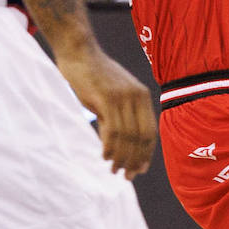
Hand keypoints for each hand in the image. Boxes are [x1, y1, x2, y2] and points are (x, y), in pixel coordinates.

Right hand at [56, 46, 157, 177]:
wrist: (79, 52)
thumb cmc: (93, 76)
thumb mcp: (111, 97)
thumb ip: (117, 118)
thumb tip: (118, 148)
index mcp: (142, 96)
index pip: (150, 132)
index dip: (146, 154)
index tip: (140, 170)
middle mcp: (137, 96)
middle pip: (142, 137)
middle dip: (135, 160)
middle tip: (126, 176)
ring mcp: (123, 96)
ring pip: (128, 136)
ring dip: (122, 157)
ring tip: (114, 170)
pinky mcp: (107, 97)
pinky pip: (113, 129)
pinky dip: (110, 146)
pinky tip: (104, 156)